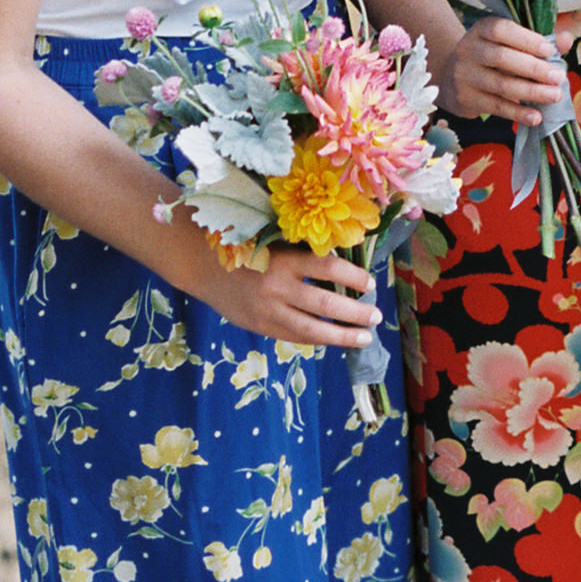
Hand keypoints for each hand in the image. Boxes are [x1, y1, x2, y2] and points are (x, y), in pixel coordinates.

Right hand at [196, 243, 382, 349]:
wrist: (203, 265)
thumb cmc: (248, 248)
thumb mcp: (276, 242)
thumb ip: (304, 255)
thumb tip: (345, 267)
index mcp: (284, 259)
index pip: (329, 268)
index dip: (355, 277)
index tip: (371, 284)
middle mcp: (277, 287)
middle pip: (327, 304)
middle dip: (356, 312)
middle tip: (377, 315)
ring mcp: (268, 311)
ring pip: (313, 330)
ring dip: (343, 335)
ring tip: (364, 337)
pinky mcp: (260, 326)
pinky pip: (295, 337)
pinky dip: (317, 339)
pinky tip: (334, 339)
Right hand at [444, 14, 568, 120]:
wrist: (452, 78)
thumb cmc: (492, 57)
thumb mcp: (511, 44)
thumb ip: (540, 41)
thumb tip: (566, 39)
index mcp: (482, 29)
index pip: (501, 30)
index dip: (526, 40)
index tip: (550, 50)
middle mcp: (468, 49)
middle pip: (501, 58)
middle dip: (534, 69)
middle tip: (558, 77)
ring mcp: (464, 75)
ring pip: (500, 84)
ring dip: (531, 92)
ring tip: (555, 95)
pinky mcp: (465, 98)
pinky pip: (496, 106)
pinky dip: (518, 112)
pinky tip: (536, 116)